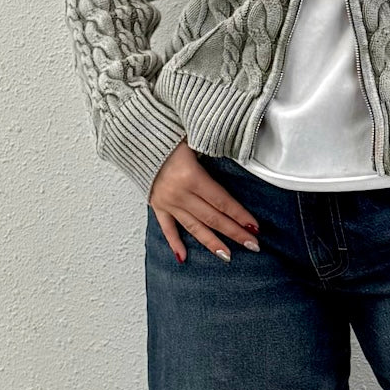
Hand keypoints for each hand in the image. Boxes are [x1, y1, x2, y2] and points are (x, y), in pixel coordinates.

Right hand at [149, 141, 260, 262]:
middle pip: (212, 218)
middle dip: (234, 232)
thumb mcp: (195, 138)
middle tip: (253, 245)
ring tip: (228, 256)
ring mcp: (167, 202)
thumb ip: (214, 148)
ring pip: (194, 227)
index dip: (239, 215)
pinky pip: (167, 228)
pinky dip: (175, 243)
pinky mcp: (156, 204)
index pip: (222, 201)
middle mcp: (179, 193)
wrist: (135, 135)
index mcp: (191, 176)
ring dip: (212, 243)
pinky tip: (183, 258)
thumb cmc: (168, 132)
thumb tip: (237, 151)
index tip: (255, 228)